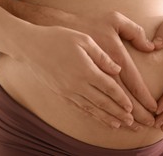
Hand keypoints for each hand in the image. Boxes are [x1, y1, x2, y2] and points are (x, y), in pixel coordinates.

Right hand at [17, 24, 134, 128]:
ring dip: (106, 117)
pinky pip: (78, 107)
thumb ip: (102, 56)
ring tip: (118, 124)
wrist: (30, 46)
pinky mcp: (60, 93)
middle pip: (102, 102)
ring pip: (91, 108)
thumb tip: (118, 69)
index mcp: (86, 70)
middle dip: (118, 113)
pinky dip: (90, 114)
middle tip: (131, 122)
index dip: (122, 98)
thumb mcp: (84, 41)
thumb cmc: (58, 38)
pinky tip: (97, 117)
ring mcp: (67, 90)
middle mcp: (77, 84)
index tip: (132, 107)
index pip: (109, 88)